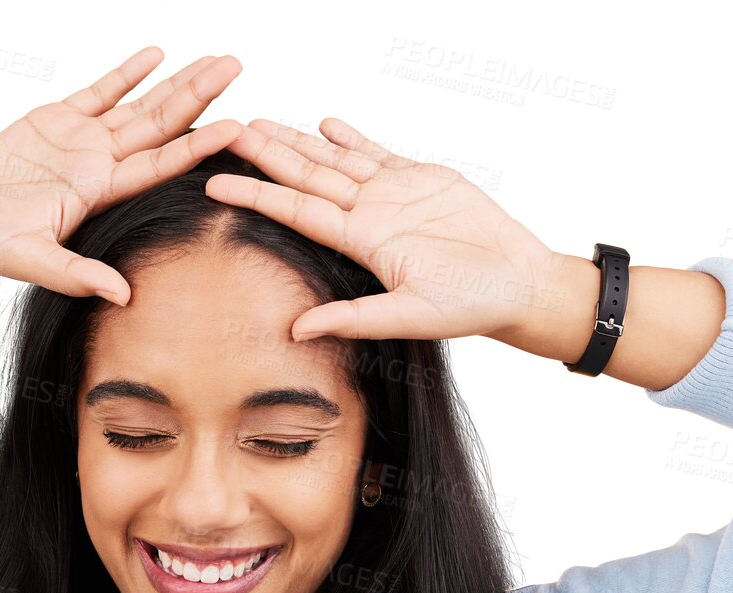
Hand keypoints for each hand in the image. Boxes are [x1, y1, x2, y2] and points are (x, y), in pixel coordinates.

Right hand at [0, 45, 244, 302]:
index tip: (235, 128)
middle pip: (161, 127)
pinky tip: (157, 55)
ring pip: (140, 106)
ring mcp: (83, 141)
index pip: (159, 166)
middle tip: (236, 67)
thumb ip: (74, 274)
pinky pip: (101, 92)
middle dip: (199, 97)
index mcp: (100, 194)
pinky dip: (128, 73)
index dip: (197, 147)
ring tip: (217, 60)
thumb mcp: (28, 260)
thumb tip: (123, 297)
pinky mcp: (57, 120)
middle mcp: (101, 166)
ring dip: (178, 83)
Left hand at [204, 118, 559, 341]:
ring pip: (334, 160)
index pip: (296, 212)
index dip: (255, 195)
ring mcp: (392, 196)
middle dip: (266, 154)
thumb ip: (354, 318)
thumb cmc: (471, 305)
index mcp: (361, 243)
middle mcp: (369, 216)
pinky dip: (351, 138)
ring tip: (260, 122)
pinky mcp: (420, 180)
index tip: (214, 182)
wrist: (517, 284)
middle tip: (225, 130)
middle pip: (305, 178)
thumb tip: (296, 330)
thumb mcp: (410, 316)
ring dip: (297, 142)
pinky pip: (377, 153)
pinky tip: (324, 125)